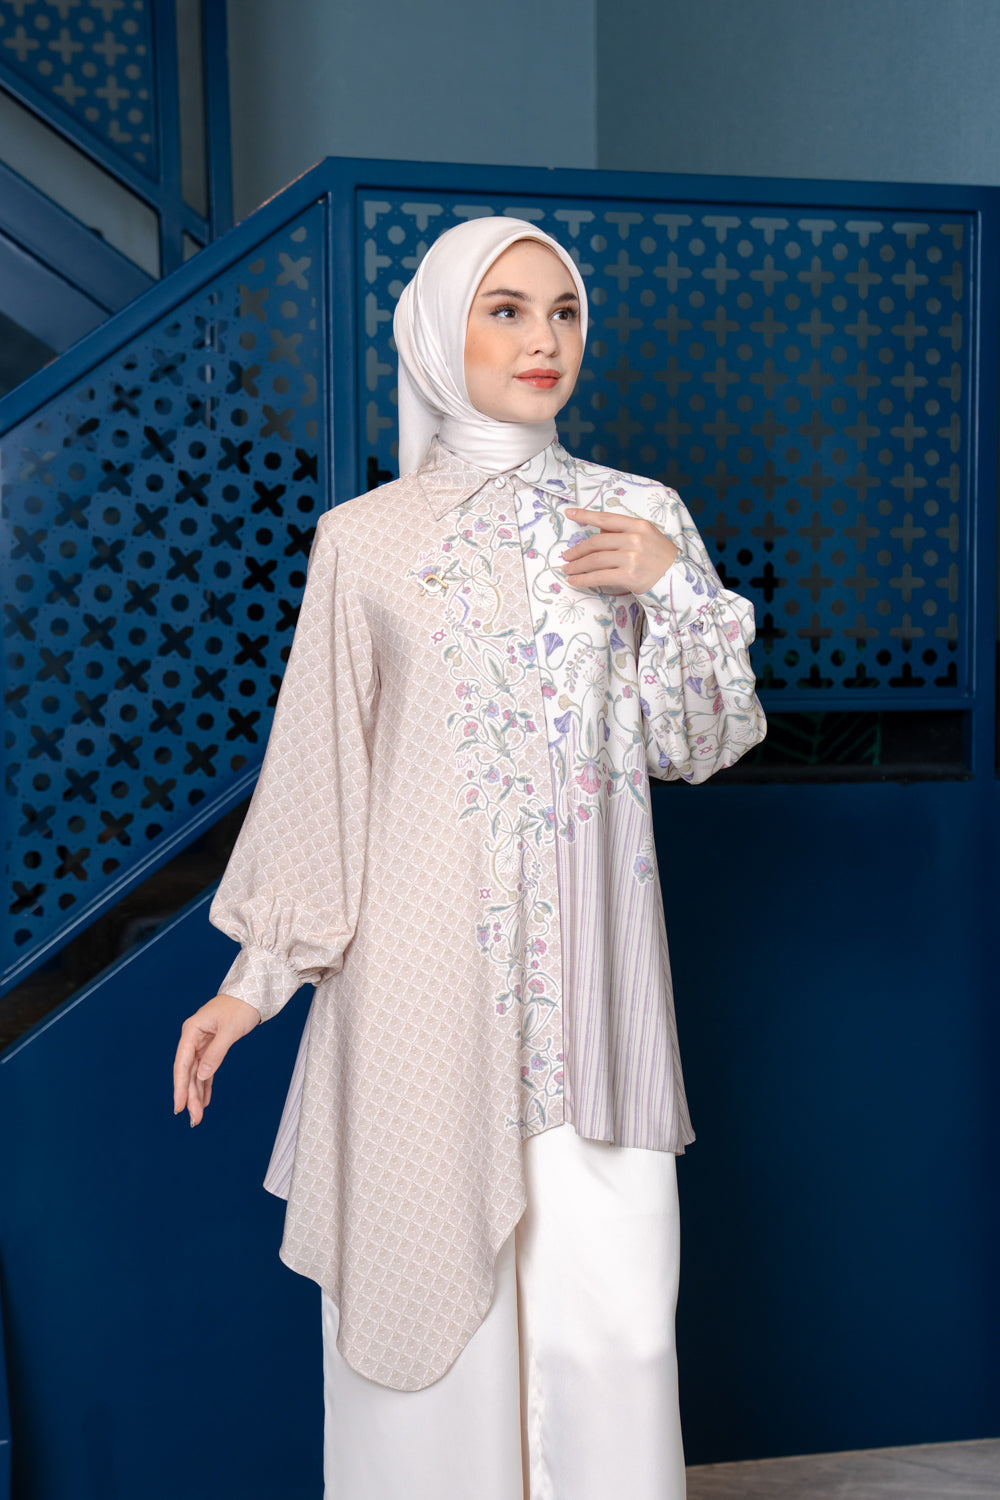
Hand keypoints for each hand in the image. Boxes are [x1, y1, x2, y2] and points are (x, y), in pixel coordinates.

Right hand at [173, 993, 259, 1125]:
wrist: (252, 994)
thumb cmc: (240, 1007)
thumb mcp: (229, 1031)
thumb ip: (215, 1053)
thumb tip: (201, 1075)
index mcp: (192, 1030)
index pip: (182, 1063)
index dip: (180, 1086)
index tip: (179, 1106)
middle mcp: (193, 1038)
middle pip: (188, 1071)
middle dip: (190, 1095)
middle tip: (194, 1119)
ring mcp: (201, 1043)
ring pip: (196, 1073)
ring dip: (197, 1093)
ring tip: (198, 1115)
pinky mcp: (211, 1047)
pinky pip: (206, 1069)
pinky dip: (206, 1084)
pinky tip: (204, 1100)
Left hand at [561, 508, 678, 594]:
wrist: (679, 580)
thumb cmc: (661, 558)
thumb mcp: (647, 537)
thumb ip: (623, 532)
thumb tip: (599, 531)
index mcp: (638, 525)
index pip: (606, 518)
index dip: (585, 515)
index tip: (570, 513)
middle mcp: (635, 539)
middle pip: (596, 542)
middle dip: (577, 550)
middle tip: (566, 556)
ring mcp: (632, 558)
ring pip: (595, 560)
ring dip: (577, 565)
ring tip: (568, 569)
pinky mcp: (629, 576)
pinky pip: (600, 577)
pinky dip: (584, 579)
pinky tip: (575, 581)